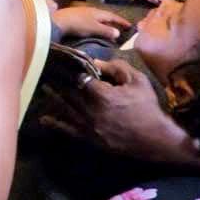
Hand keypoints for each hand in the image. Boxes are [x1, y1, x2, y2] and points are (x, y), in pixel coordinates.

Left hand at [46, 59, 192, 164]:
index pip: (81, 77)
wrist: (156, 138)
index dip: (73, 68)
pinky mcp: (90, 139)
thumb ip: (117, 67)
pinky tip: (44, 119)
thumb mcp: (137, 80)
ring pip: (65, 109)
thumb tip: (96, 62)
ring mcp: (89, 126)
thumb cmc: (148, 107)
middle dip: (59, 80)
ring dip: (53, 98)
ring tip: (43, 87)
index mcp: (102, 95)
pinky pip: (69, 130)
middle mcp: (91, 110)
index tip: (64, 61)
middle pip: (69, 92)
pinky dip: (56, 124)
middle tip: (47, 71)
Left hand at [54, 5, 131, 39]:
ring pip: (98, 18)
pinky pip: (91, 21)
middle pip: (105, 16)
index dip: (121, 21)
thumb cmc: (78, 24)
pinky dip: (97, 26)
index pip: (113, 16)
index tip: (130, 26)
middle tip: (121, 29)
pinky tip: (95, 30)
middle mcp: (91, 10)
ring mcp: (83, 13)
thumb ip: (106, 30)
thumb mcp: (94, 28)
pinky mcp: (76, 18)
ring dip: (105, 24)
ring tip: (109, 31)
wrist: (58, 22)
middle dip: (114, 22)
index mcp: (98, 12)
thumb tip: (118, 32)